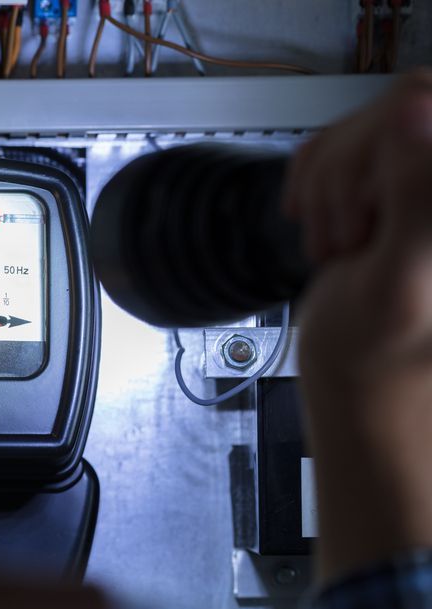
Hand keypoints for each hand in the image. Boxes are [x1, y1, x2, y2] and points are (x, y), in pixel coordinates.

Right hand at [283, 72, 431, 582]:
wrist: (356, 380)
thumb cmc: (380, 353)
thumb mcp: (395, 279)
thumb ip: (415, 194)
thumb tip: (419, 105)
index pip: (428, 106)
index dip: (392, 143)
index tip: (375, 208)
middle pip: (400, 106)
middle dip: (351, 172)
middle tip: (350, 239)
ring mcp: (421, 182)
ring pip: (362, 123)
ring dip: (327, 185)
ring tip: (338, 244)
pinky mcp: (388, 187)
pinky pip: (337, 143)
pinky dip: (311, 182)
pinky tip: (318, 223)